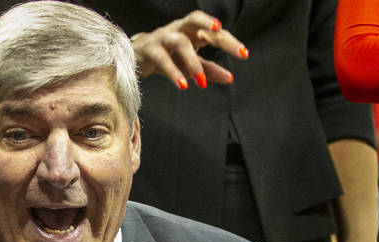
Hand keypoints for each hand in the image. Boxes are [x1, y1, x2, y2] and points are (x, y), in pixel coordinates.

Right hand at [131, 10, 248, 89]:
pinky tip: (183, 84)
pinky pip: (162, 59)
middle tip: (230, 46)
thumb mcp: (189, 64)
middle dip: (213, 29)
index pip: (213, 31)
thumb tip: (230, 78)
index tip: (243, 54)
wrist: (134, 58)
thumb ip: (208, 69)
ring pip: (180, 42)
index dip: (229, 41)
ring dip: (193, 62)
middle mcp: (178, 28)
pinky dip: (173, 72)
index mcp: (191, 30)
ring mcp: (163, 37)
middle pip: (196, 20)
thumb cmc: (166, 56)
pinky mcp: (150, 49)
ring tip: (202, 82)